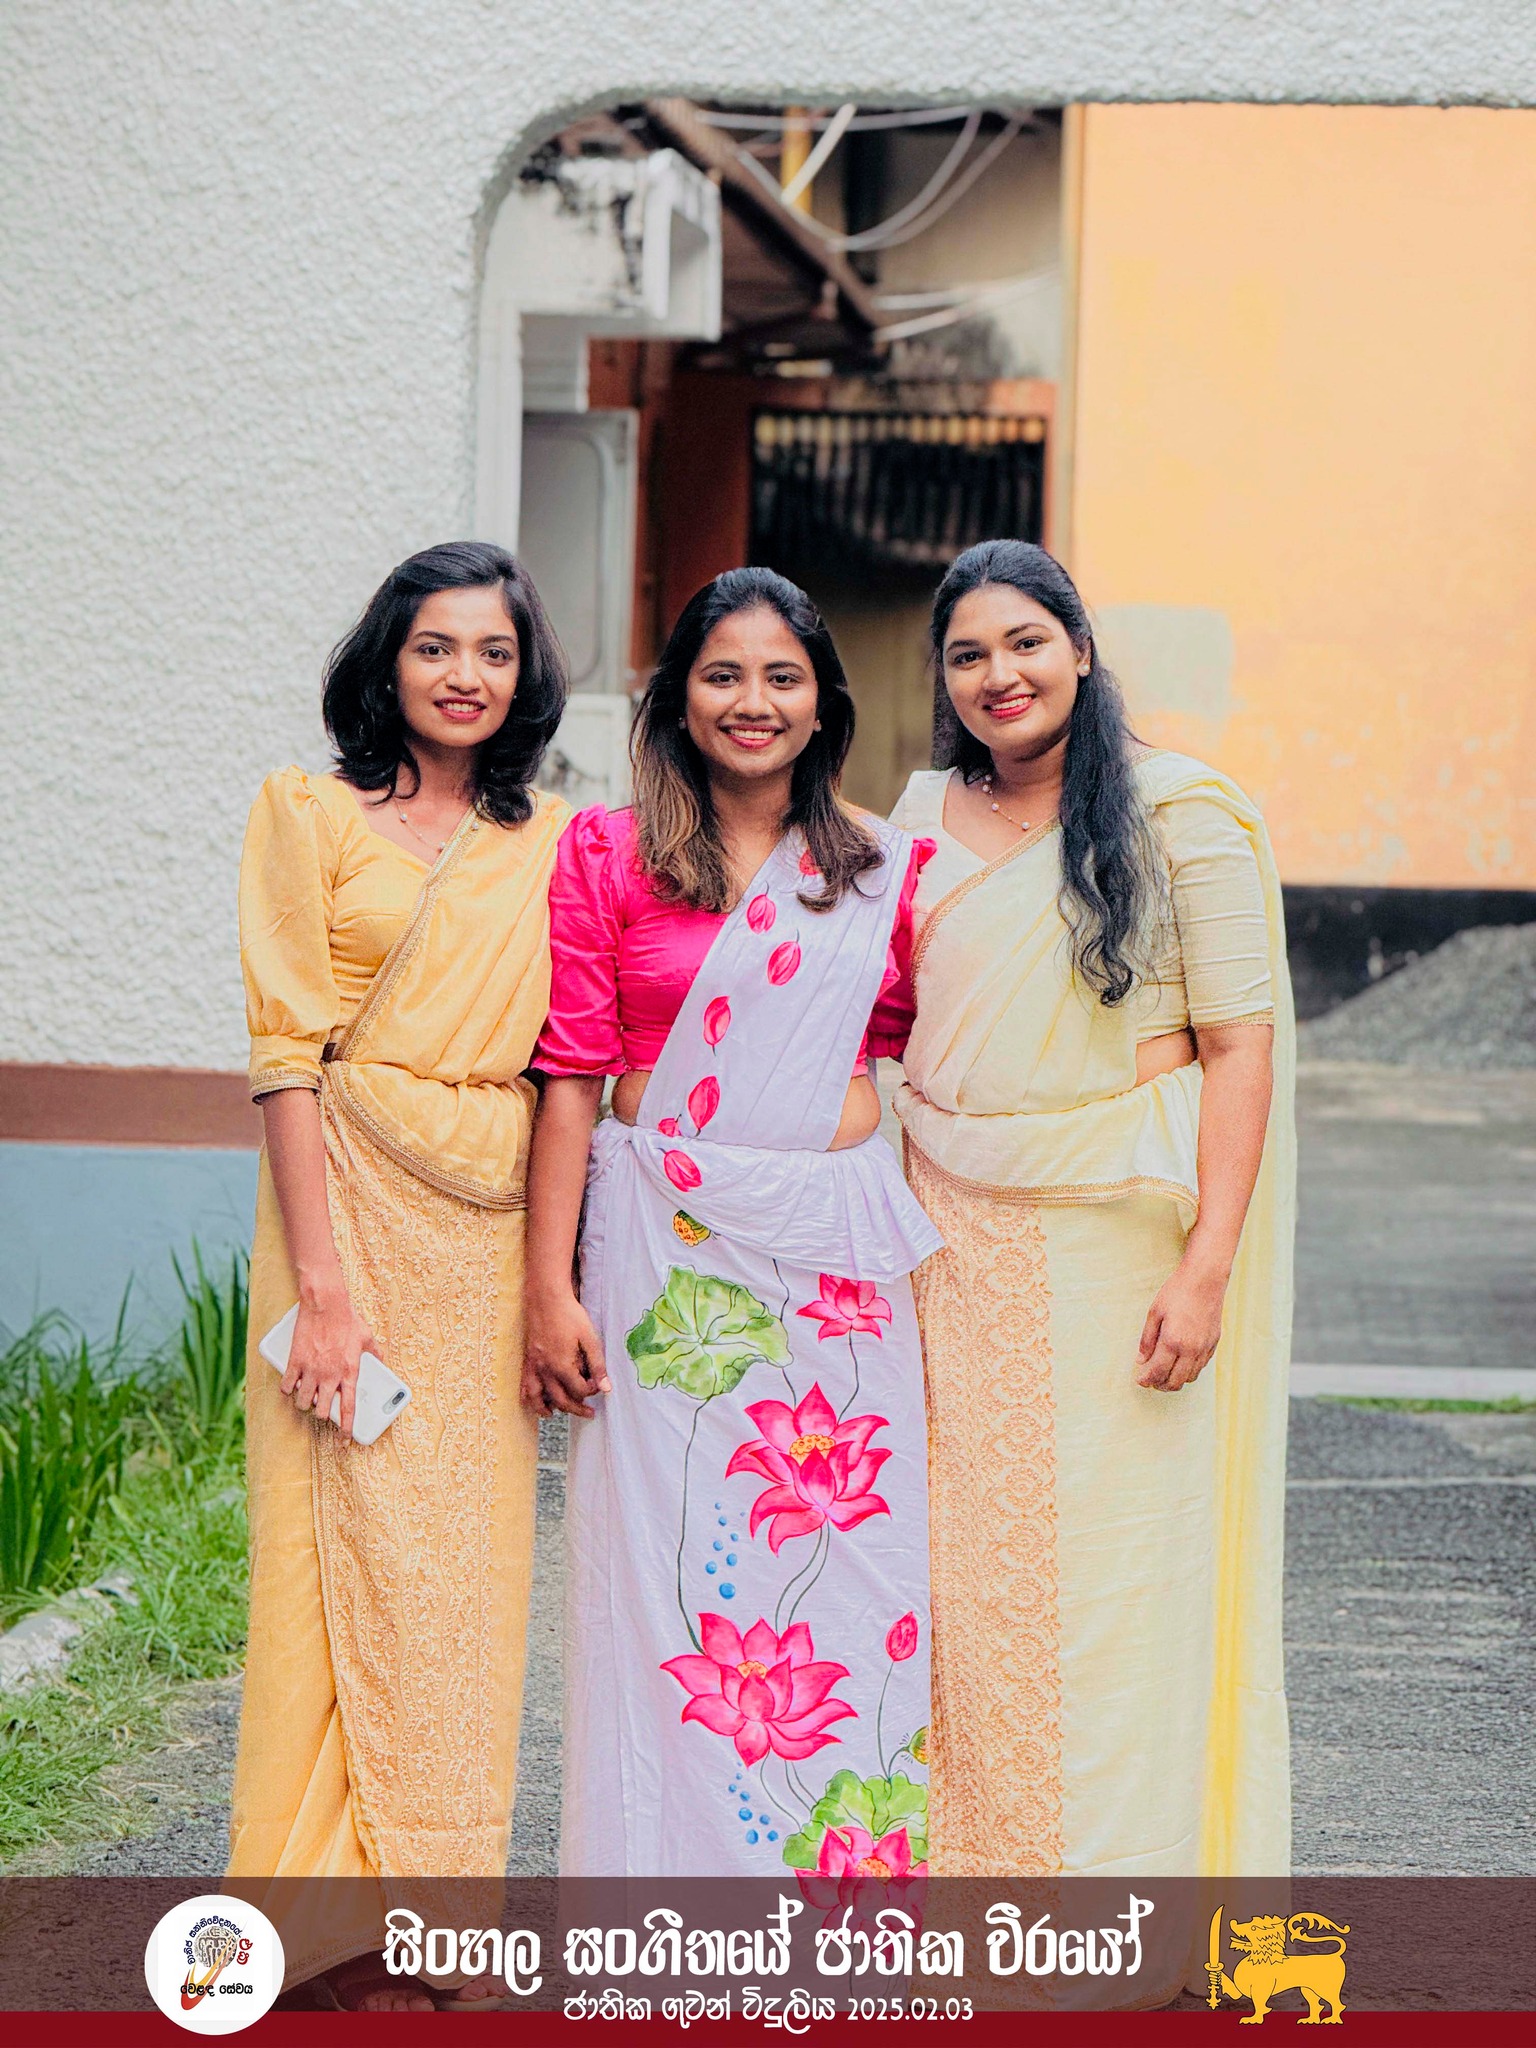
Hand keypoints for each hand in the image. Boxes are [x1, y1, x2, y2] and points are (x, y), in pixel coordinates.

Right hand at [281, 1278, 378, 1439]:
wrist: (325, 1304)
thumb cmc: (347, 1319)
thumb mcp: (367, 1337)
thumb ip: (375, 1353)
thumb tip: (381, 1362)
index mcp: (349, 1372)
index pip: (348, 1409)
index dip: (347, 1429)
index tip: (344, 1441)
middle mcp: (330, 1376)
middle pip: (323, 1411)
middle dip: (322, 1414)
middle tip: (322, 1407)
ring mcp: (311, 1370)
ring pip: (303, 1402)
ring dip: (304, 1404)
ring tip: (306, 1397)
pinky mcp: (295, 1361)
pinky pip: (287, 1386)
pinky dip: (288, 1390)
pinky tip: (291, 1386)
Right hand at [522, 1289, 609, 1418]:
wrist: (545, 1298)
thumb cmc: (570, 1315)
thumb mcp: (589, 1338)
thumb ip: (598, 1365)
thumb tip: (606, 1388)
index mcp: (562, 1365)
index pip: (579, 1390)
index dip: (592, 1391)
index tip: (599, 1384)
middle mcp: (545, 1370)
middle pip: (560, 1399)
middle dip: (577, 1408)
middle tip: (590, 1413)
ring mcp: (533, 1365)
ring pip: (537, 1397)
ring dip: (547, 1408)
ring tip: (555, 1415)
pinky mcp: (527, 1359)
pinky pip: (525, 1385)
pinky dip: (529, 1397)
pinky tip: (535, 1400)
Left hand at [1135, 1255, 1227, 1390]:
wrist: (1205, 1279)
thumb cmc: (1177, 1292)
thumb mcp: (1154, 1313)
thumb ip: (1147, 1340)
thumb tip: (1140, 1360)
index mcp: (1173, 1342)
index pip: (1158, 1372)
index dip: (1147, 1380)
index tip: (1140, 1380)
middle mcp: (1191, 1350)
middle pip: (1175, 1382)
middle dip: (1161, 1385)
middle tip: (1151, 1381)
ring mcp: (1204, 1348)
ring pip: (1190, 1377)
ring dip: (1176, 1380)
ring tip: (1165, 1373)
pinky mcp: (1214, 1344)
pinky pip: (1201, 1366)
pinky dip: (1189, 1370)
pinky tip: (1180, 1363)